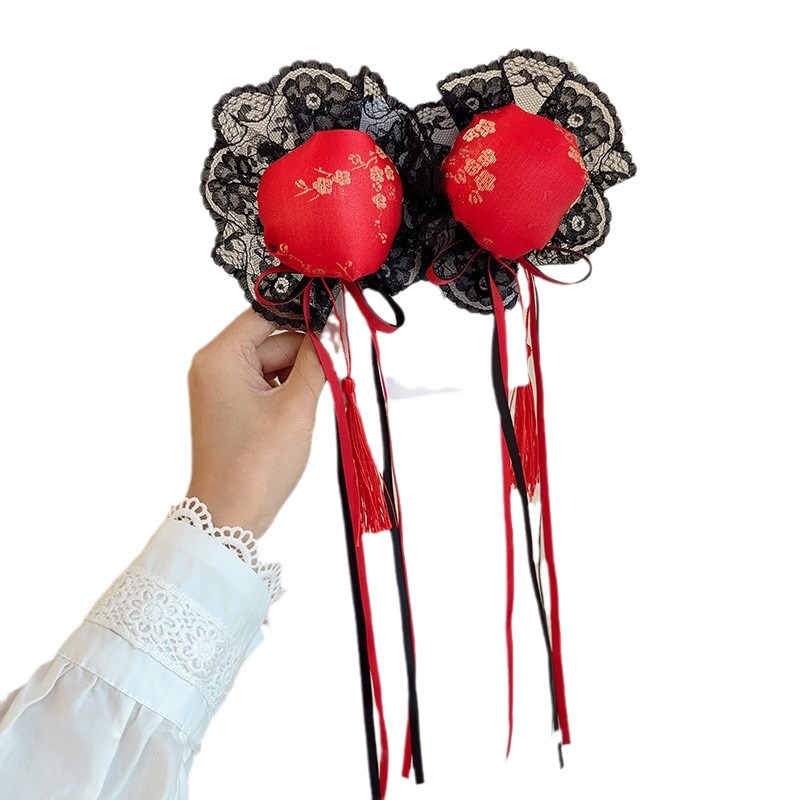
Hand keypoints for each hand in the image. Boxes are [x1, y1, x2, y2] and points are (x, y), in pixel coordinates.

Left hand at [185, 309, 325, 536]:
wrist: (230, 517)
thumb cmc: (258, 463)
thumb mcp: (296, 407)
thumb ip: (317, 360)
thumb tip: (333, 327)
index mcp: (220, 357)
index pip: (266, 313)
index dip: (303, 314)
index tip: (338, 318)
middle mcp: (214, 364)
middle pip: (272, 339)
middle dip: (305, 353)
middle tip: (336, 372)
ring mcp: (221, 386)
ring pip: (273, 361)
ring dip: (300, 375)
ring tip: (312, 403)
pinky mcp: (231, 404)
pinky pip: (266, 382)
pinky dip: (289, 390)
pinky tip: (302, 410)